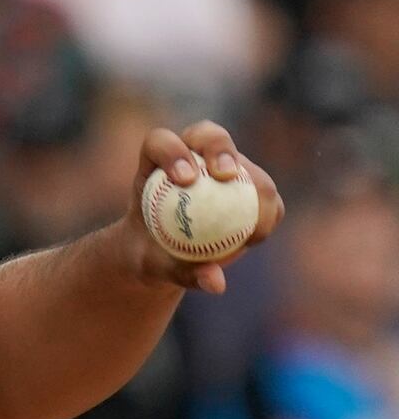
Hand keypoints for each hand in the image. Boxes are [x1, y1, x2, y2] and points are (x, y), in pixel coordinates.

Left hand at [128, 122, 285, 295]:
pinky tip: (260, 236)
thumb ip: (180, 272)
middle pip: (208, 136)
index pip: (162, 143)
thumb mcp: (155, 268)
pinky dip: (267, 211)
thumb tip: (216, 282)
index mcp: (155, 164)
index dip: (174, 152)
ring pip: (244, 163)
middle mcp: (191, 155)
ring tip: (254, 226)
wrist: (164, 256)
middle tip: (225, 176)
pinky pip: (264, 192)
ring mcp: (220, 166)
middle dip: (220, 149)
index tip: (185, 179)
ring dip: (255, 185)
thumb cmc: (151, 257)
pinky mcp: (246, 182)